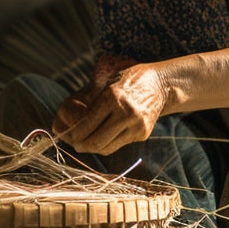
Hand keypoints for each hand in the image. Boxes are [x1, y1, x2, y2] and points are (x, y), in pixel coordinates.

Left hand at [53, 60, 167, 155]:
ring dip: (92, 148)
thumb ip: (91, 102)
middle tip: (73, 144)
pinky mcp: (143, 134)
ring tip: (84, 144)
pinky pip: (119, 145)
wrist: (162, 85)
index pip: (87, 124)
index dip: (74, 134)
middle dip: (80, 145)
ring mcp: (136, 126)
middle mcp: (125, 114)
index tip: (66, 136)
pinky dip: (106, 145)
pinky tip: (100, 141)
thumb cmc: (129, 79)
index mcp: (112, 98)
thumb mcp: (107, 82)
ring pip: (107, 147)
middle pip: (96, 140)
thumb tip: (67, 120)